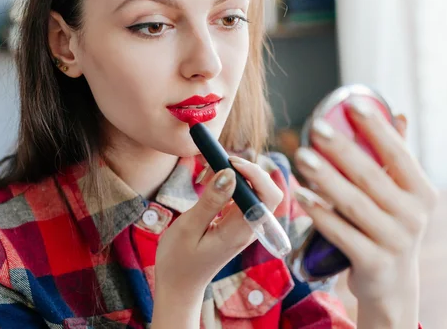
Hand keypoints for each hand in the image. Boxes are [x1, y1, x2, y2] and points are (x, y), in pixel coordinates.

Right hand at [154, 156, 283, 293]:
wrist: (179, 286)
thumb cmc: (179, 260)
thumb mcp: (188, 228)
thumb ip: (210, 200)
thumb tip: (229, 173)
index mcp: (241, 231)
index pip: (267, 195)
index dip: (254, 172)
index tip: (228, 161)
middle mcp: (249, 228)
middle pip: (267, 190)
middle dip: (248, 170)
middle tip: (218, 162)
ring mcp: (246, 226)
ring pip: (256, 190)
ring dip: (237, 175)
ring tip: (208, 172)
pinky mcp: (238, 223)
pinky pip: (243, 197)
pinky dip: (230, 183)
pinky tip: (209, 183)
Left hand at [293, 103, 437, 326]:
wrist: (393, 285)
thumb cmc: (391, 228)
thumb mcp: (402, 195)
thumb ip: (397, 157)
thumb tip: (396, 113)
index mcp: (423, 193)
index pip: (399, 154)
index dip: (376, 128)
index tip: (353, 104)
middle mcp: (414, 217)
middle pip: (372, 176)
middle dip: (342, 149)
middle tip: (316, 127)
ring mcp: (395, 242)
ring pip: (353, 203)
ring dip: (325, 178)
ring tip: (302, 155)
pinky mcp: (374, 263)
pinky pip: (341, 233)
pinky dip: (319, 212)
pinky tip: (301, 194)